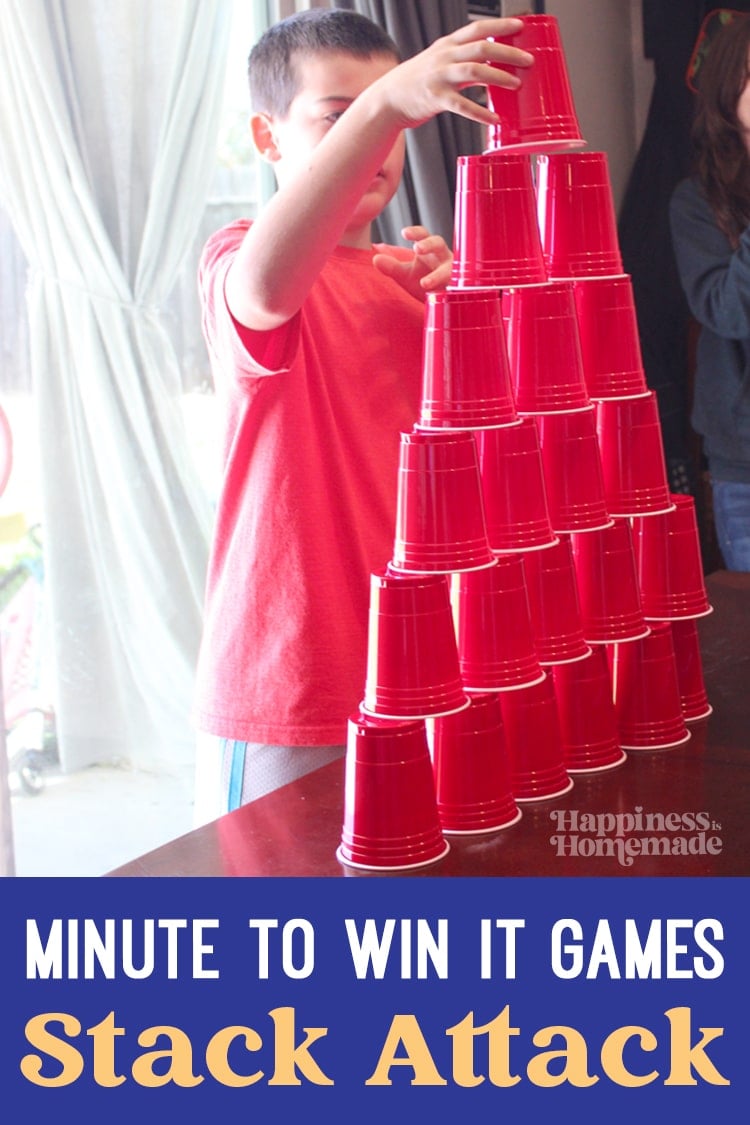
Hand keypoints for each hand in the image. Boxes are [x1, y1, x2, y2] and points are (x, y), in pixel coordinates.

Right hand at [373, 17, 533, 130]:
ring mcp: (440, 77)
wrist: (387, 100)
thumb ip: (464, 63)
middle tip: (528, 60)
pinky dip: (480, 113)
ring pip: (475, 71)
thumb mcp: (439, 64)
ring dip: (499, 77)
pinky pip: (462, 106)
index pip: (477, 28)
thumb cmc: (417, 83)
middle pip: (482, 47)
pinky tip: (494, 119)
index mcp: (447, 45)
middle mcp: (444, 57)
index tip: (520, 26)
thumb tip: (493, 68)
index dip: (500, 25)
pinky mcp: (436, 99)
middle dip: (508, 52)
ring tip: (516, 84)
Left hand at [373, 226, 452, 298]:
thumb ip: (392, 267)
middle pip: (439, 243)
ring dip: (438, 275)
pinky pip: (458, 287)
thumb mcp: (405, 275)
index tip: (404, 233)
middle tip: (417, 249)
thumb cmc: (425, 280)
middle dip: (429, 245)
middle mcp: (443, 257)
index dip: (416, 233)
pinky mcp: (460, 288)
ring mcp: (454, 272)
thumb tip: (375, 258)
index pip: (423, 235)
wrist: (441, 300)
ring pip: (450, 268)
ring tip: (425, 284)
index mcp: (430, 250)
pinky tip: (442, 295)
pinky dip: (450, 291)